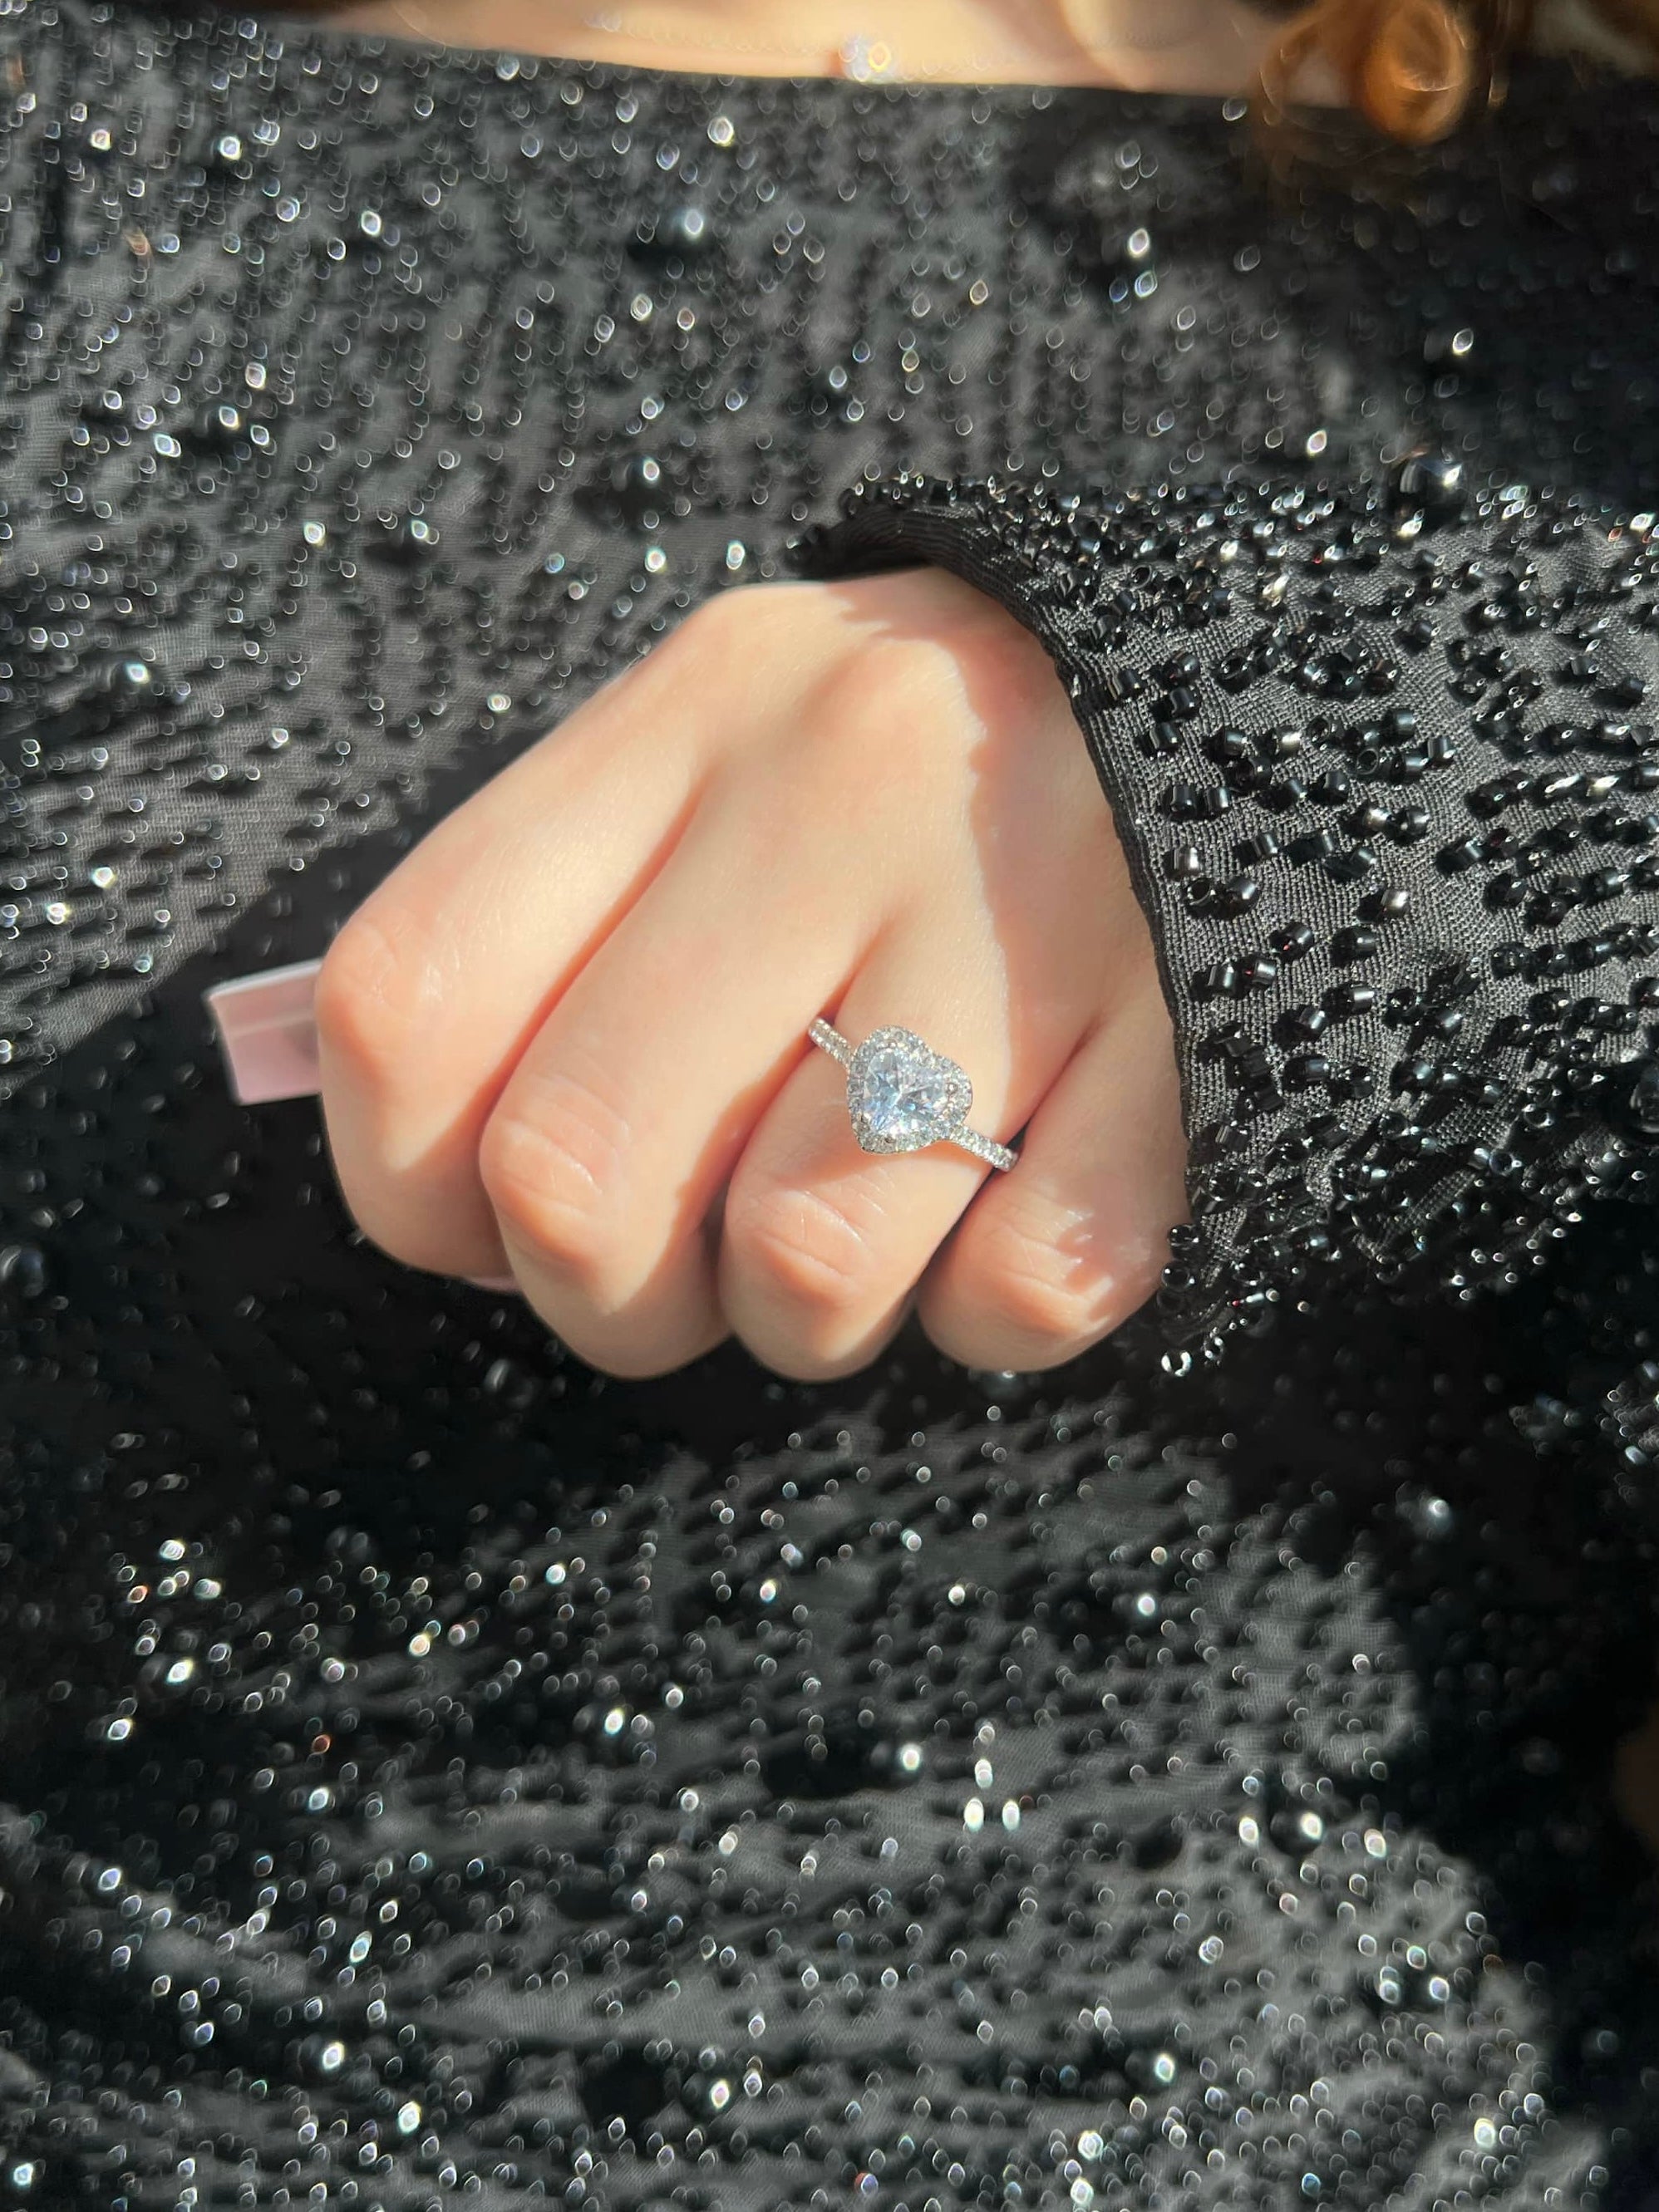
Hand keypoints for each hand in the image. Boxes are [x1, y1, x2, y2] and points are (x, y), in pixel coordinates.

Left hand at [314, 569, 1186, 1379]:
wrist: (1273, 689)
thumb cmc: (937, 778)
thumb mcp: (730, 762)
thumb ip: (565, 928)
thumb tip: (446, 1187)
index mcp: (695, 710)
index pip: (411, 1003)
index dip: (408, 1184)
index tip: (487, 1217)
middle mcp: (846, 782)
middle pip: (577, 1172)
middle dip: (608, 1295)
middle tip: (684, 1264)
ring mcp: (1028, 908)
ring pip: (800, 1264)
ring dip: (810, 1313)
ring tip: (869, 1220)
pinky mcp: (1197, 1034)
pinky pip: (1020, 1293)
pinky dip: (995, 1305)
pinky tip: (1019, 1198)